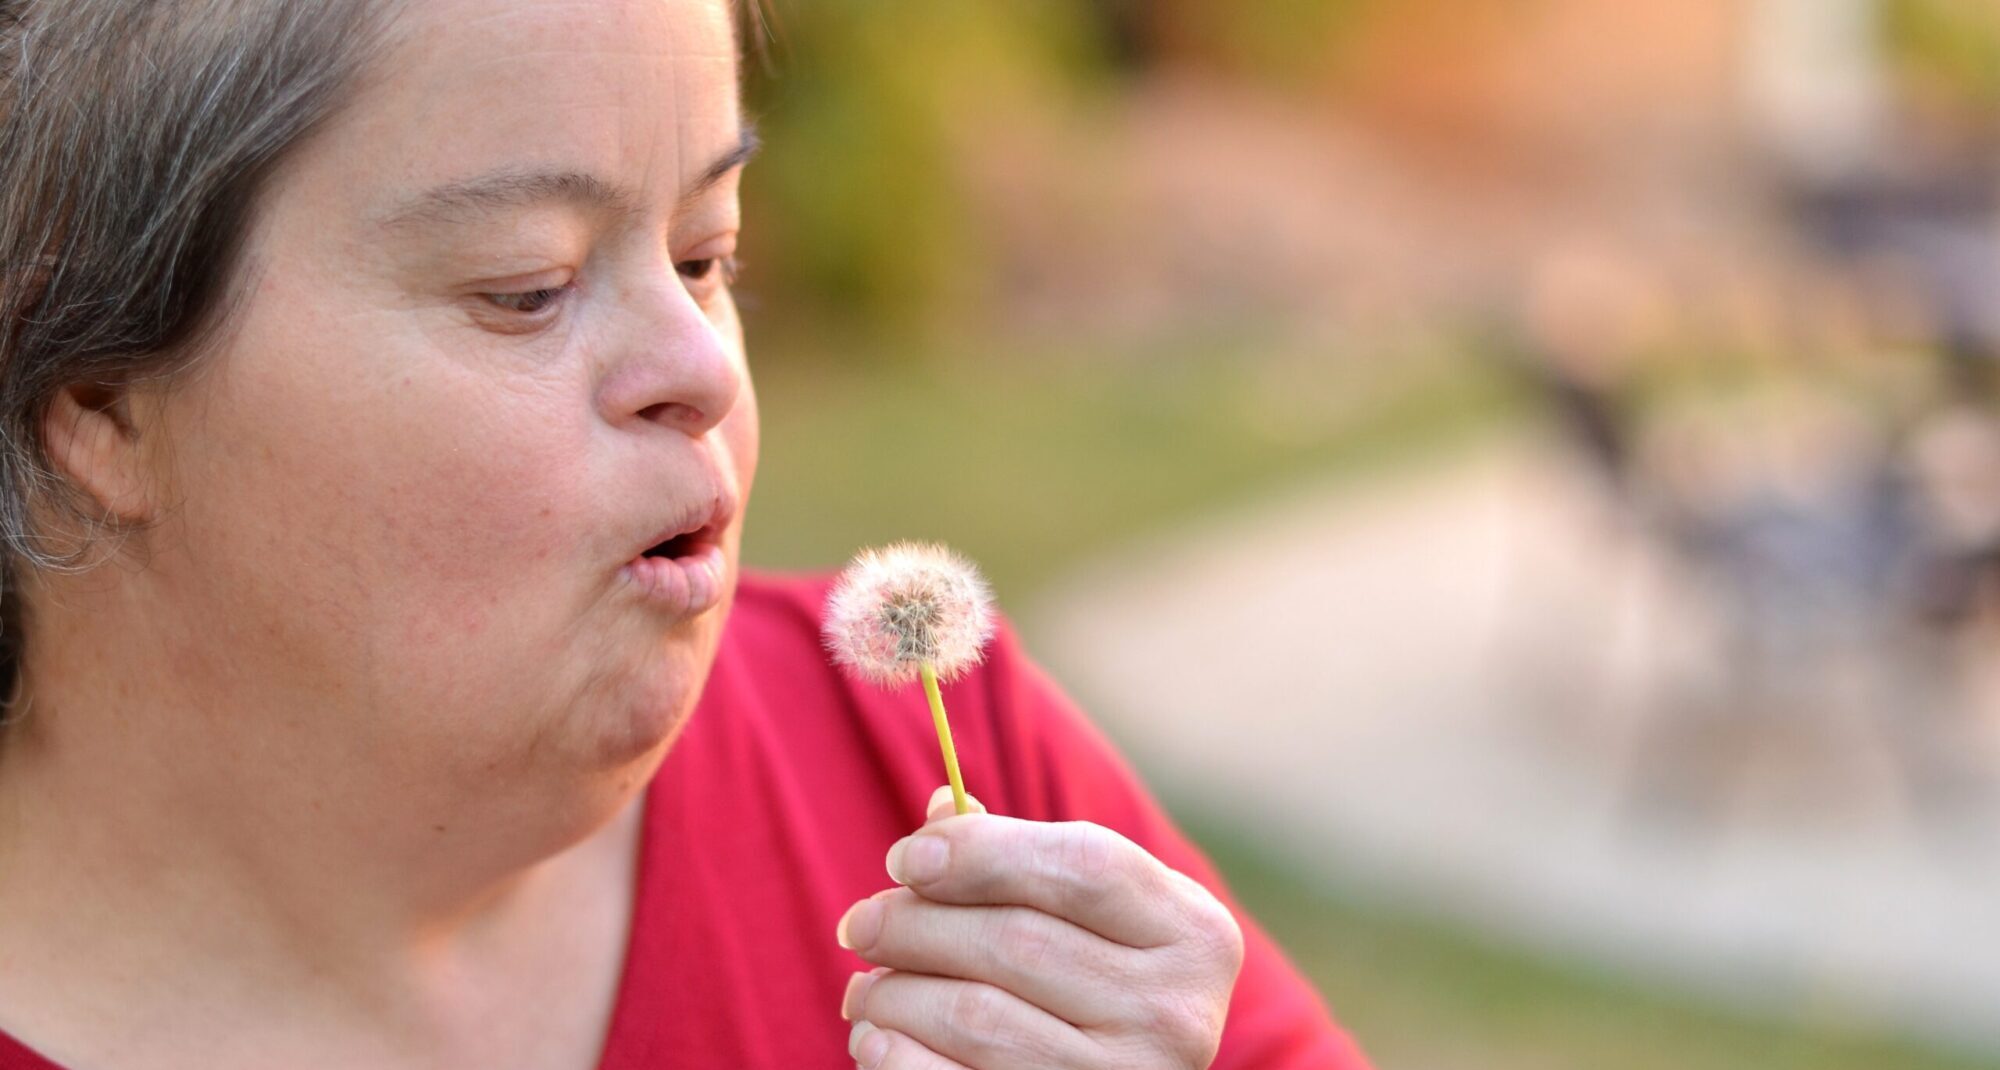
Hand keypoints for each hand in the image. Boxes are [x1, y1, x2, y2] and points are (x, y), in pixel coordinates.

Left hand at [835, 787, 1244, 1068]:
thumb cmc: (1096, 982)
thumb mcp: (1091, 917)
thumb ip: (1022, 860)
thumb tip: (936, 812)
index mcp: (1192, 933)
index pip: (1081, 868)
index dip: (981, 854)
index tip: (902, 859)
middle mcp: (1175, 1013)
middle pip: (1016, 942)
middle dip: (915, 926)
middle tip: (860, 925)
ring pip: (977, 1017)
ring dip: (895, 995)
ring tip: (865, 988)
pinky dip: (897, 1057)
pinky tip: (878, 1037)